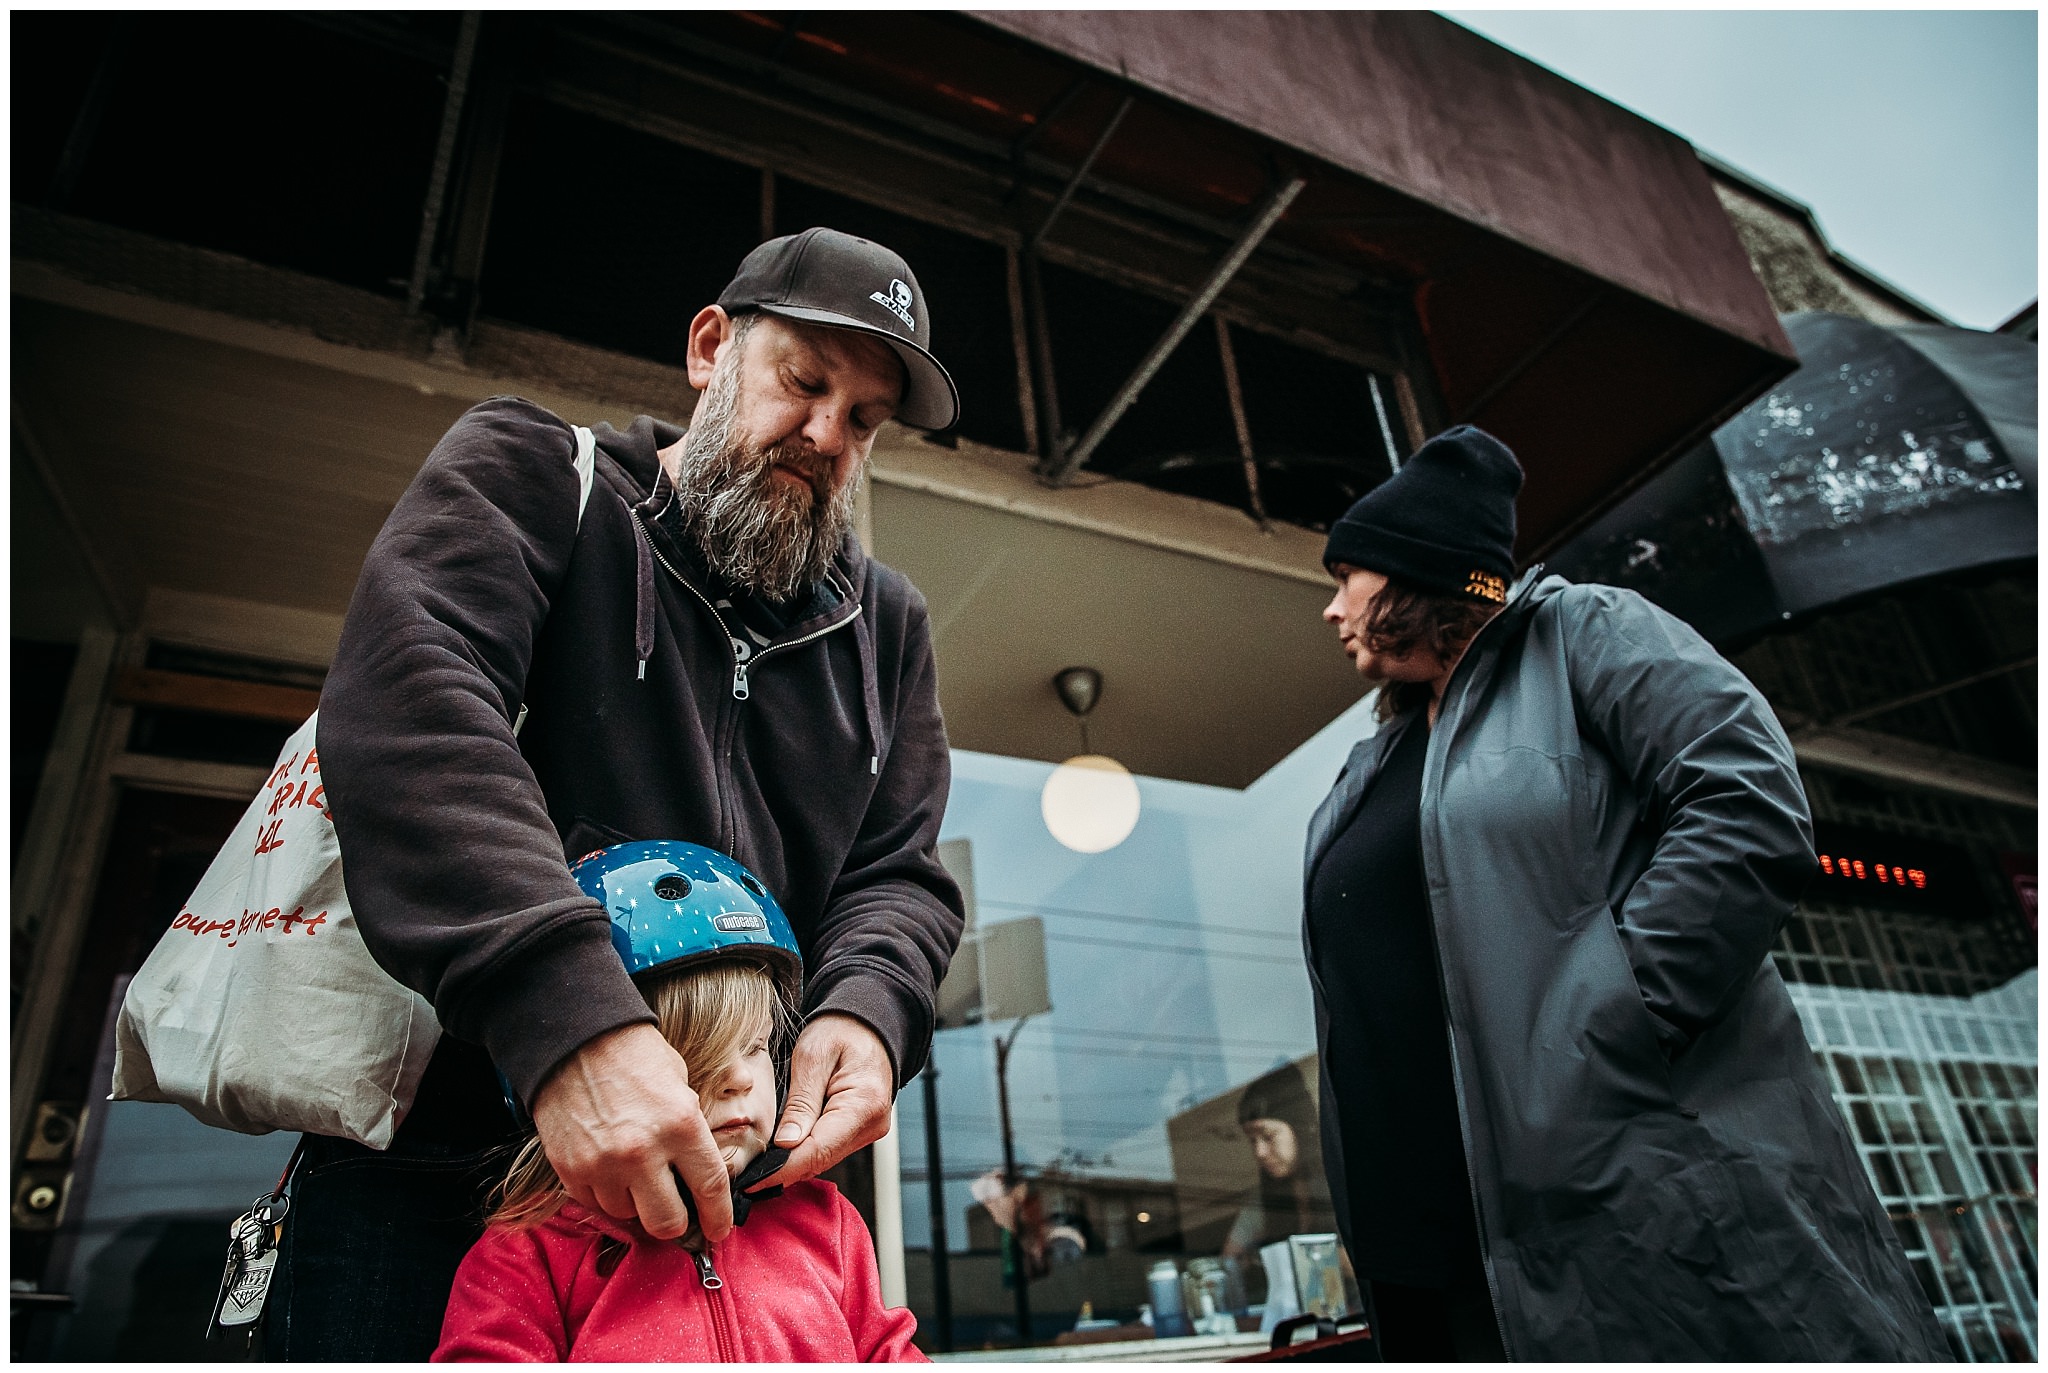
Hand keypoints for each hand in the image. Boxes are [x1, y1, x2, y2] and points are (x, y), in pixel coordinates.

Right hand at [530, 1023, 734, 1242]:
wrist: (577, 1039)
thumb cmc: (636, 1058)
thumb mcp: (682, 1087)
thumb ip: (690, 1135)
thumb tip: (698, 1178)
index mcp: (681, 1125)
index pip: (710, 1189)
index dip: (719, 1217)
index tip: (719, 1230)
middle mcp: (643, 1152)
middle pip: (668, 1222)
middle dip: (678, 1223)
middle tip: (678, 1213)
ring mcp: (603, 1165)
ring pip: (629, 1216)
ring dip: (637, 1205)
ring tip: (637, 1178)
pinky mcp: (571, 1171)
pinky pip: (596, 1206)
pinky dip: (608, 1198)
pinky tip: (612, 1175)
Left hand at [754, 1013, 893, 1189]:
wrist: (867, 1026)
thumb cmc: (841, 1031)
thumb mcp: (813, 1056)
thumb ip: (800, 1102)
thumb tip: (785, 1144)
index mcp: (864, 1104)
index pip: (818, 1150)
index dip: (782, 1170)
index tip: (751, 1180)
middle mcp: (872, 1125)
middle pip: (821, 1159)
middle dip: (782, 1170)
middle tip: (744, 1176)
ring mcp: (868, 1131)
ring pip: (823, 1159)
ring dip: (791, 1162)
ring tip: (757, 1165)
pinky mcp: (860, 1132)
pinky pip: (828, 1150)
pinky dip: (803, 1152)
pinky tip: (780, 1151)